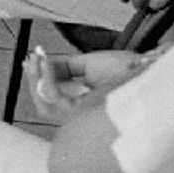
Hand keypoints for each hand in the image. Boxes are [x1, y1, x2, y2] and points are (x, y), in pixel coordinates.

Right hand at [28, 48, 154, 120]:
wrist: (144, 68)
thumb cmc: (126, 69)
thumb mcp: (88, 64)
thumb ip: (64, 67)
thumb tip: (44, 64)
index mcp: (83, 104)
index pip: (52, 100)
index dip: (38, 81)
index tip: (33, 61)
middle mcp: (80, 112)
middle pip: (44, 105)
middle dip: (33, 80)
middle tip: (29, 59)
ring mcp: (80, 114)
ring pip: (45, 103)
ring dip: (35, 77)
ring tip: (36, 58)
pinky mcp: (81, 111)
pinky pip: (53, 96)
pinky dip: (45, 77)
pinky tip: (46, 62)